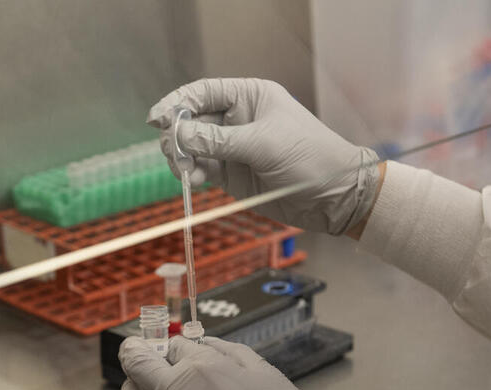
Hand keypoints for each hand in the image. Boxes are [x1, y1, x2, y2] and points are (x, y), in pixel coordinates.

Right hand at [147, 78, 380, 234]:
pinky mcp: (230, 174)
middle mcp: (237, 120)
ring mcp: (232, 148)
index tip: (157, 118)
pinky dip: (191, 174)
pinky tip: (193, 181)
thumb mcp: (263, 144)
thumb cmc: (311, 157)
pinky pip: (200, 169)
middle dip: (177, 135)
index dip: (177, 103)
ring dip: (182, 158)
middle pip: (191, 121)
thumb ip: (219, 140)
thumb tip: (180, 134)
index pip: (203, 92)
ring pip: (191, 147)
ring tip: (185, 172)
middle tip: (173, 152)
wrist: (333, 196)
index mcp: (249, 97)